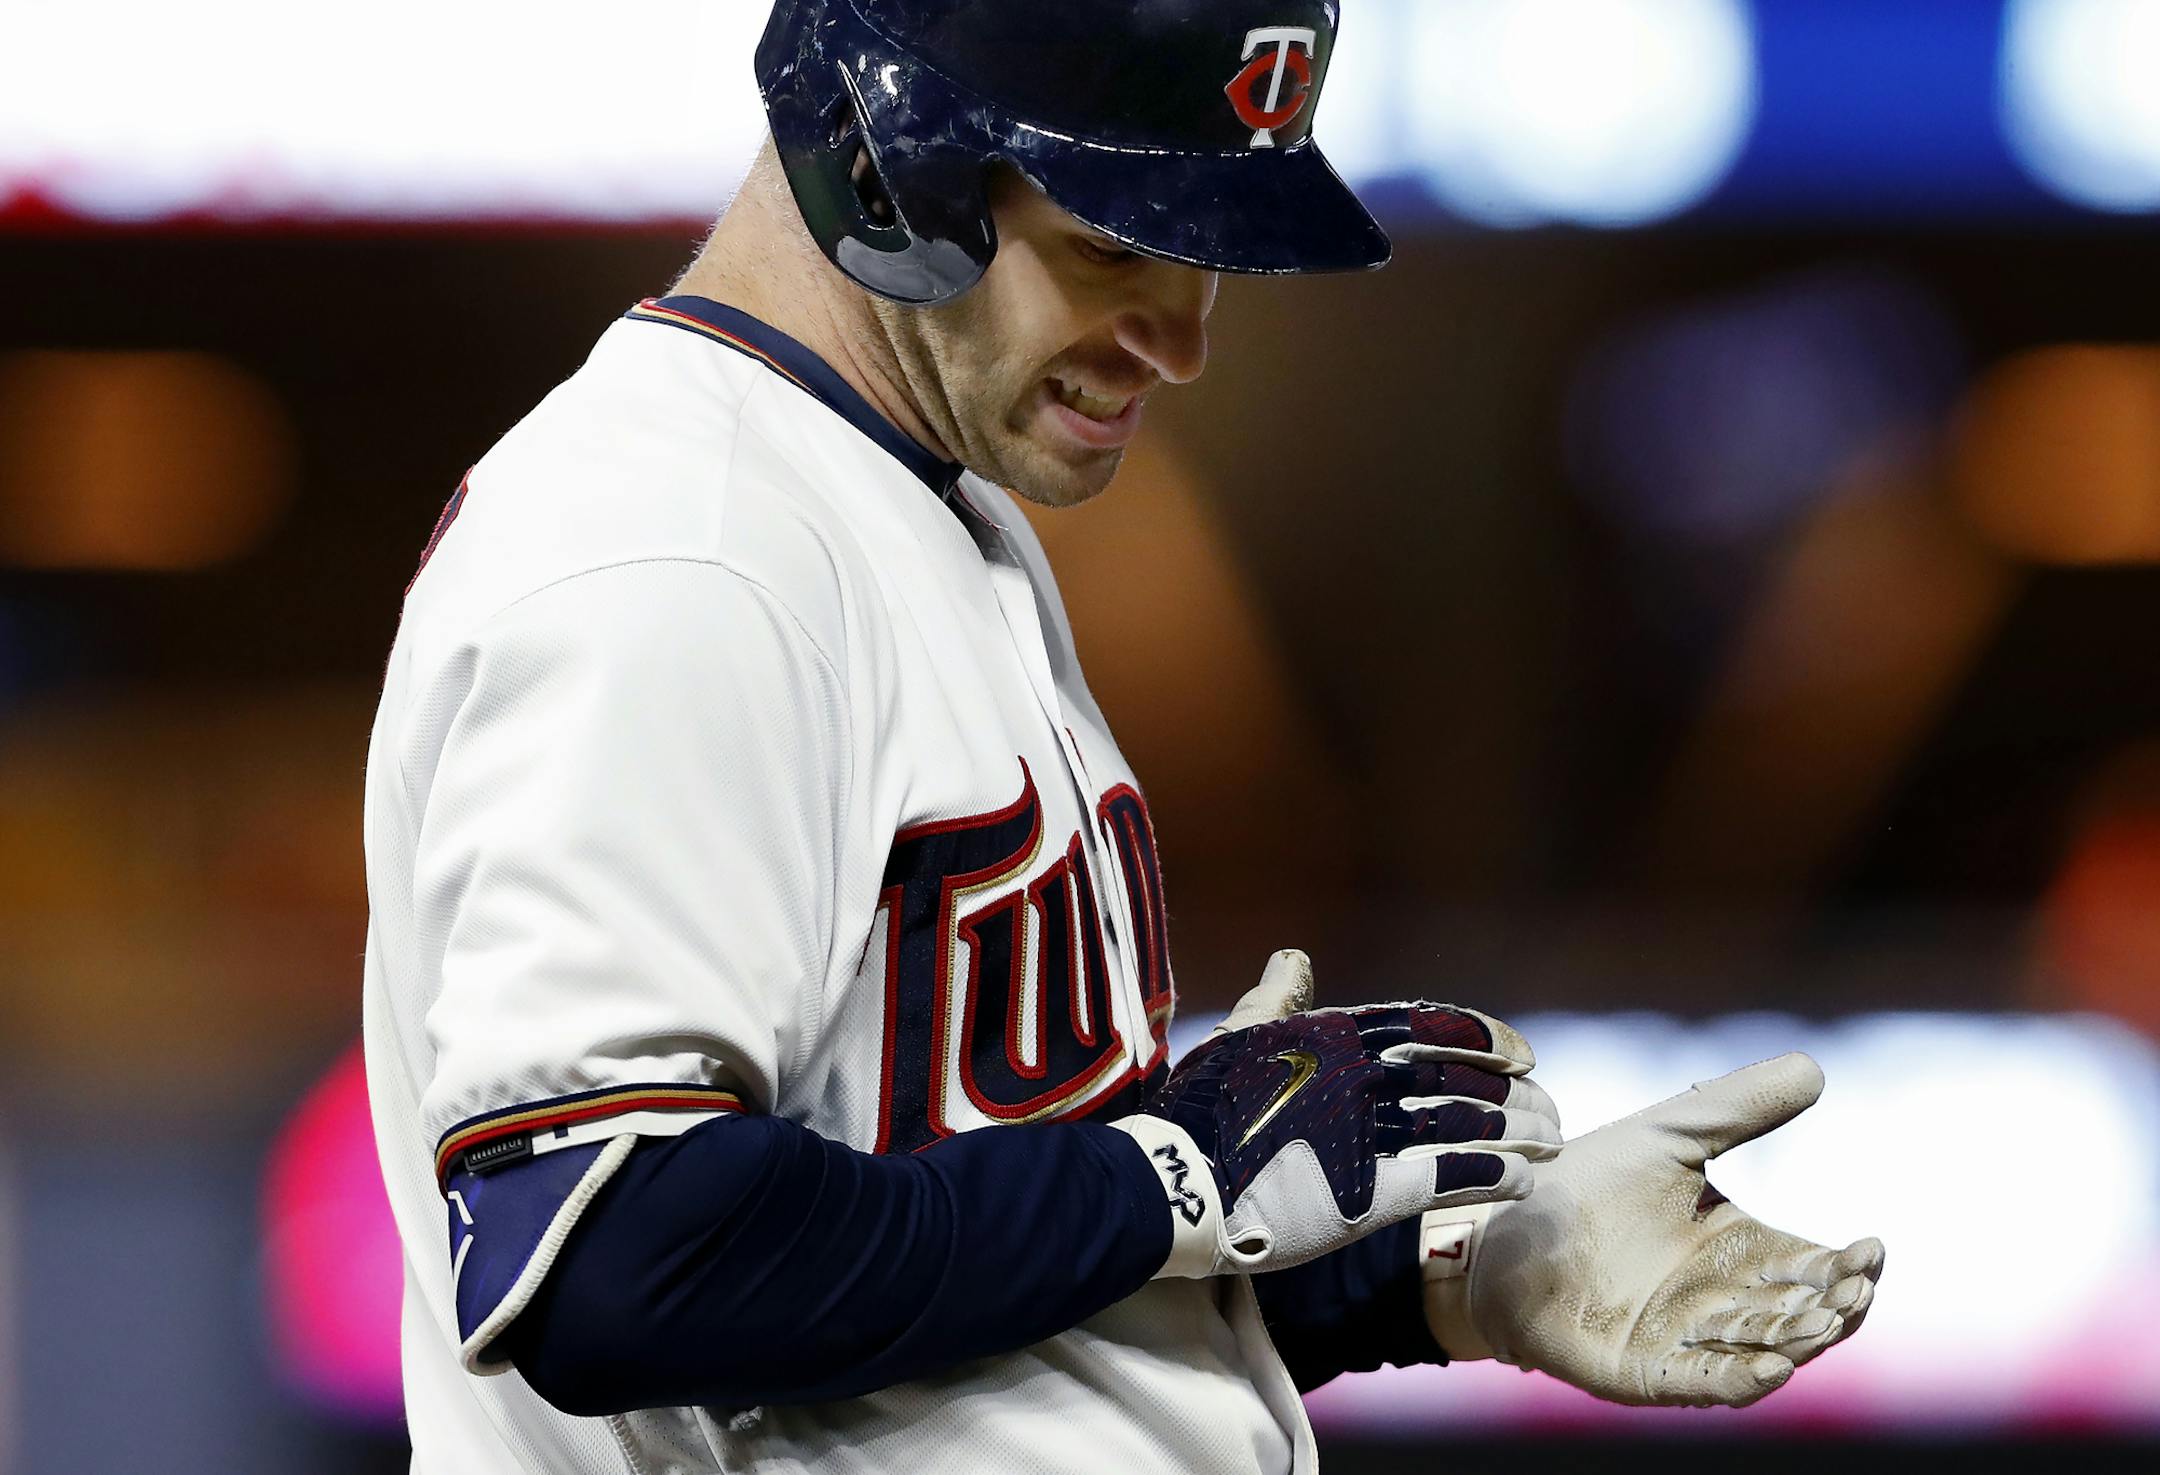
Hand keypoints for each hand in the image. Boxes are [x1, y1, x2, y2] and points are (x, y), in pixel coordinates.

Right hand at [1115, 950, 1560, 1277]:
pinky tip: (1522, 1182)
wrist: (1171, 1183)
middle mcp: (1362, 1076)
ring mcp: (1368, 1133)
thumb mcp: (1239, 1036)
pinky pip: (1452, 1179)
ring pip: (1469, 1125)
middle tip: (1550, 1110)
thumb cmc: (1198, 1108)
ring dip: (1520, 1134)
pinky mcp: (1369, 1193)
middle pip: (1464, 1077)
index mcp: (1337, 1034)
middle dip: (1516, 1094)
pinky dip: (1496, 1177)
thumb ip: (1275, 998)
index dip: (1487, 1038)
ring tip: (1551, 1145)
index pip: (1434, 1025)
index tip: (1522, 1054)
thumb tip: (1291, 957)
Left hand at [1422, 1053, 1883, 1406]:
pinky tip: (1771, 1367)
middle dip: (1835, 1309)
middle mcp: (1724, 1305)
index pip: (1817, 1268)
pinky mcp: (1639, 1373)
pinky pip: (1700, 1387)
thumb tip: (1815, 1067)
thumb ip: (1736, 1108)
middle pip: (1803, 1319)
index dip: (1851, 1266)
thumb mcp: (1667, 1137)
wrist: (1501, 1223)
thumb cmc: (1588, 1183)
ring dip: (1799, 1345)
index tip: (1871, 1247)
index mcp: (1743, 1252)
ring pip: (1763, 1356)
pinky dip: (1740, 1382)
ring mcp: (1685, 1345)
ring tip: (1821, 1321)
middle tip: (1853, 1286)